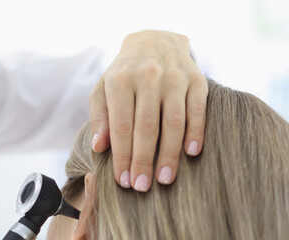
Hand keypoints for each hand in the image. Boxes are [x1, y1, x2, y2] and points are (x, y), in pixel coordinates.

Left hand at [89, 30, 207, 191]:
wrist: (154, 41)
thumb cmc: (124, 73)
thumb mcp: (103, 88)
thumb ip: (100, 116)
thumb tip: (100, 147)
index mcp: (121, 80)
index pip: (121, 125)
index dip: (122, 155)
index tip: (122, 180)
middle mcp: (148, 77)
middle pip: (146, 127)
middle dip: (143, 160)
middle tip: (141, 186)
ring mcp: (175, 78)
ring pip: (173, 122)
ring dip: (169, 154)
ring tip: (164, 179)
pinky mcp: (197, 80)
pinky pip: (198, 111)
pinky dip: (196, 133)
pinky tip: (191, 154)